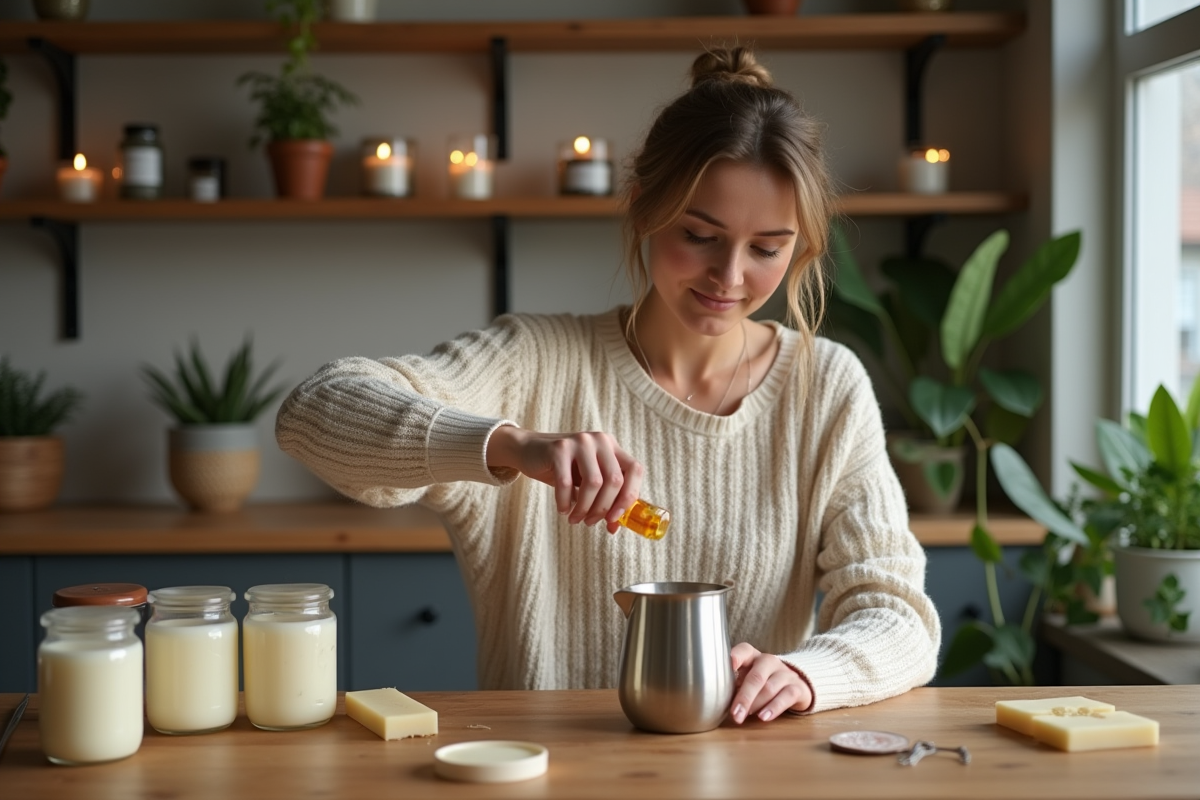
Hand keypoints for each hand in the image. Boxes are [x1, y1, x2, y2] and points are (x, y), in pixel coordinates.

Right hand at [487, 426, 643, 532]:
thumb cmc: (563, 469)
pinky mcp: (559, 449)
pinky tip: (562, 509)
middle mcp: (600, 440)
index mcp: (612, 447)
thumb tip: (614, 526)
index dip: (629, 496)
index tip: (615, 518)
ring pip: (593, 483)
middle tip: (590, 522)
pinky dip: (565, 502)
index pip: (635, 470)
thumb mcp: (587, 481)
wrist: (529, 450)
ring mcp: (580, 442)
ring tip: (575, 519)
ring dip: (584, 508)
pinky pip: (566, 483)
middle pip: (614, 480)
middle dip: (603, 508)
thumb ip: (604, 499)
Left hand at [728, 642, 812, 722]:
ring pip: (770, 688)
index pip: (744, 650)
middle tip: (735, 714)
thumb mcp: (745, 678)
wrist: (792, 686)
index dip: (735, 657)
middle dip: (744, 697)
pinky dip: (774, 708)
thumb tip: (716, 699)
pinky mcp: (797, 687)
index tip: (729, 666)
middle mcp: (769, 661)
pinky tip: (764, 717)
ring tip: (746, 716)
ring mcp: (785, 673)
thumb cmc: (761, 682)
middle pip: (756, 677)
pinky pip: (786, 697)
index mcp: (752, 656)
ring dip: (756, 704)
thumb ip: (733, 685)